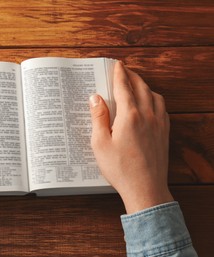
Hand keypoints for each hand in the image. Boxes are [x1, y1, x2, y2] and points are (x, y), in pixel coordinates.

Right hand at [89, 61, 173, 213]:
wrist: (145, 188)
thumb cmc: (120, 168)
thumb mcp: (100, 143)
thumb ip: (98, 117)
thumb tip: (96, 97)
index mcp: (129, 116)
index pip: (124, 87)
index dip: (119, 74)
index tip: (117, 64)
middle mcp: (147, 116)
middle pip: (141, 87)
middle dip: (132, 76)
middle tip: (124, 70)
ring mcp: (159, 124)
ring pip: (155, 96)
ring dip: (145, 86)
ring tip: (136, 84)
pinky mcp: (165, 133)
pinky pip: (163, 108)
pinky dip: (155, 99)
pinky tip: (150, 103)